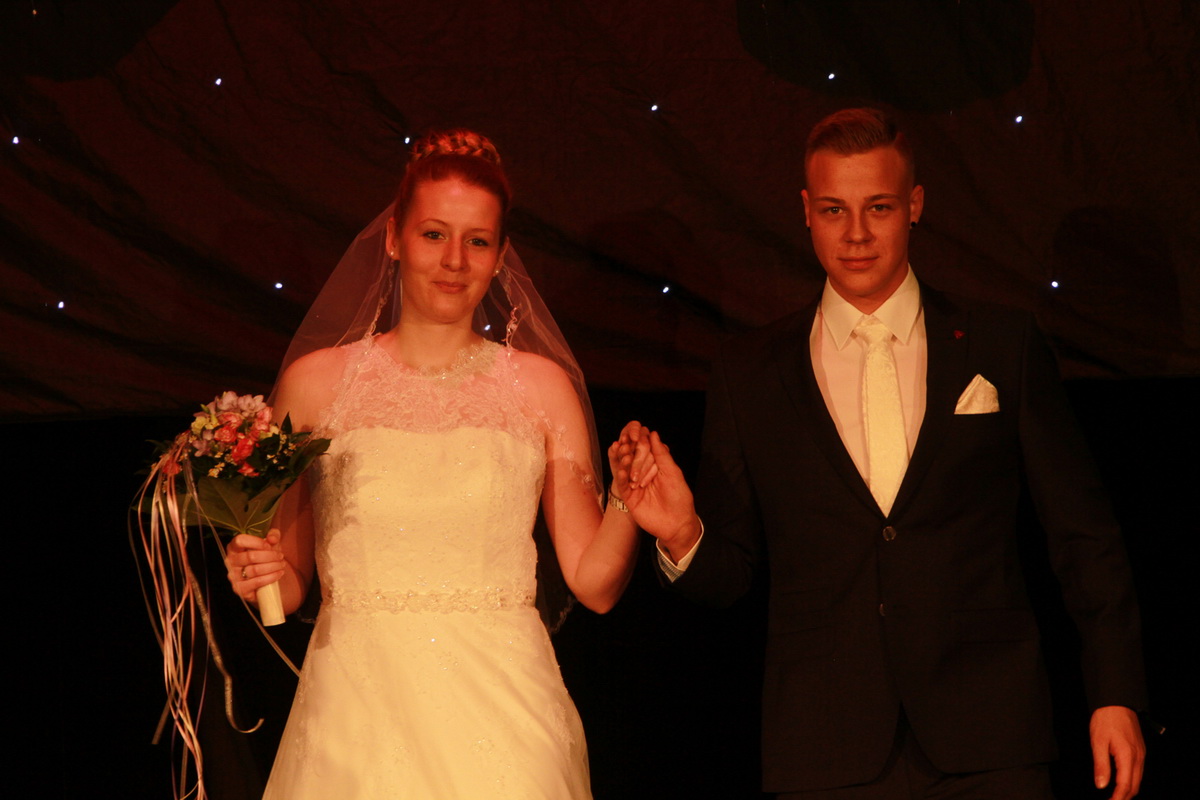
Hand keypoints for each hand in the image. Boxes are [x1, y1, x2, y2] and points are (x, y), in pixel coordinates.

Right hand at [225, 529, 285, 602]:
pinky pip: (257, 582)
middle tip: (281, 556)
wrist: (263, 579)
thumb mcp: (270, 543)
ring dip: (273, 567)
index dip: (257, 542)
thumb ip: (273, 535)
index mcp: (234, 547)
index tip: (270, 545)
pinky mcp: (239, 589)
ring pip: (255, 570)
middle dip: (270, 556)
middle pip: (250, 556)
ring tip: (282, 565)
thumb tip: (272, 538)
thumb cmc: (264, 557)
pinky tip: (279, 574)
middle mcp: (230, 561)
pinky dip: (271, 577)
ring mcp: (233, 576)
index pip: (240, 541)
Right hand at [624, 431, 699, 559]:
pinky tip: (621, 470)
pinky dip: (620, 477)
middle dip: (628, 449)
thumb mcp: (673, 472)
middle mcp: (642, 473)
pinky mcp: (629, 497)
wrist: (677, 524)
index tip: (635, 432)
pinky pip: (621, 485)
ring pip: (623, 470)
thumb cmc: (679, 498)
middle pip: (631, 457)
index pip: (643, 449)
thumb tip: (653, 434)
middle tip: (625, 441)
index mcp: (654, 465)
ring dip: (622, 460)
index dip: (639, 441)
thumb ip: (662, 454)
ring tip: (622, 452)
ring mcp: (634, 485)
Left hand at [1090, 705, 1144, 799]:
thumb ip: (1101, 765)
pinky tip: (1121, 782)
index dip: (1118, 798)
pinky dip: (1131, 780)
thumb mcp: (1098, 742)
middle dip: (1124, 797)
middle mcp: (1138, 757)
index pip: (1125, 786)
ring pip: (1138, 779)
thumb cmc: (1105, 719)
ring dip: (1128, 790)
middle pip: (1134, 786)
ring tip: (1115, 796)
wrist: (1116, 702)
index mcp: (1127, 757)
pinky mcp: (1139, 750)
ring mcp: (1141, 754)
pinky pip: (1138, 771)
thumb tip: (1101, 785)